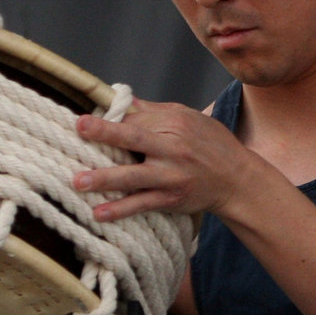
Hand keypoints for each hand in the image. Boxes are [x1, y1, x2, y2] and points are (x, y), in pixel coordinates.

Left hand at [73, 99, 255, 221]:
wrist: (237, 179)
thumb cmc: (210, 145)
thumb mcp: (189, 118)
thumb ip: (155, 112)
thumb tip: (122, 100)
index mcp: (175, 123)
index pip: (135, 118)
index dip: (109, 120)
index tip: (83, 121)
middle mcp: (173, 147)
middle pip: (134, 137)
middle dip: (106, 132)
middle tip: (79, 128)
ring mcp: (171, 175)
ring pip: (133, 176)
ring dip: (105, 178)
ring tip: (78, 182)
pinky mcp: (171, 198)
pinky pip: (141, 204)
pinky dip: (120, 210)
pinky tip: (99, 213)